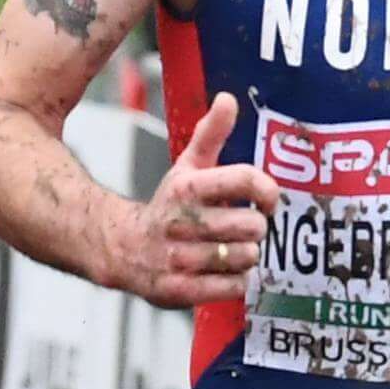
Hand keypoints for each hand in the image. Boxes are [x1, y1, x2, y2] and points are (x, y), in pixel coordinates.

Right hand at [110, 93, 280, 308]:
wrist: (122, 247)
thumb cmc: (168, 206)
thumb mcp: (186, 167)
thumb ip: (211, 134)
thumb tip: (228, 99)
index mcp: (188, 186)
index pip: (246, 180)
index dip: (268, 191)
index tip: (267, 200)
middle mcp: (182, 221)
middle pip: (252, 225)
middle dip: (255, 228)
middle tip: (243, 229)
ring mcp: (179, 257)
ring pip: (245, 257)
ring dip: (246, 256)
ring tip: (231, 250)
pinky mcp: (179, 289)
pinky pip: (232, 288)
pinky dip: (236, 282)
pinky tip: (223, 272)